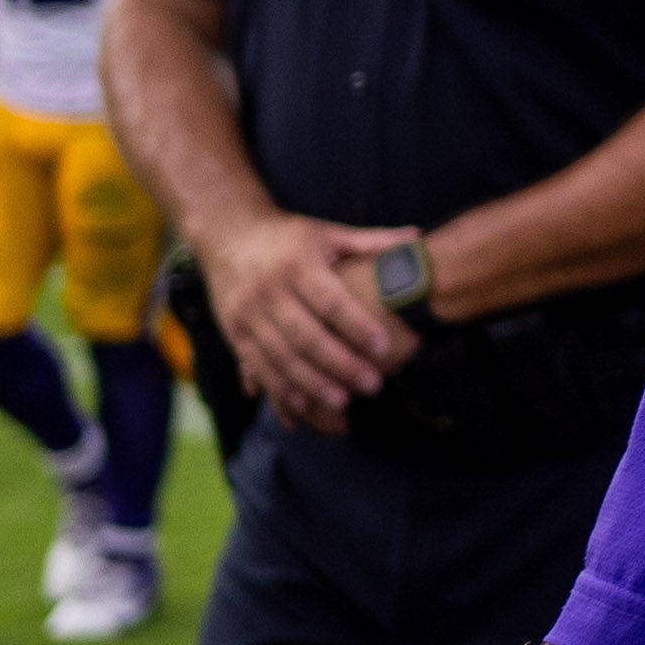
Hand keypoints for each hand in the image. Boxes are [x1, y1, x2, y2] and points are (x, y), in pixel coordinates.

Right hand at [216, 220, 421, 431]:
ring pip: (281, 357)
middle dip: (340, 364)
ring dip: (311, 385)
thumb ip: (370, 241)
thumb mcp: (326, 233)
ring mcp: (248, 314)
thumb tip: (417, 239)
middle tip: (373, 386)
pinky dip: (279, 391)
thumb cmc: (289, 238)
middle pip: (306, 335)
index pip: (331, 300)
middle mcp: (268, 289)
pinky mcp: (234, 333)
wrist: (227, 233)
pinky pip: (257, 367)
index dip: (357, 325)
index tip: (385, 348)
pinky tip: (302, 411)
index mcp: (297, 263)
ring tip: (342, 406)